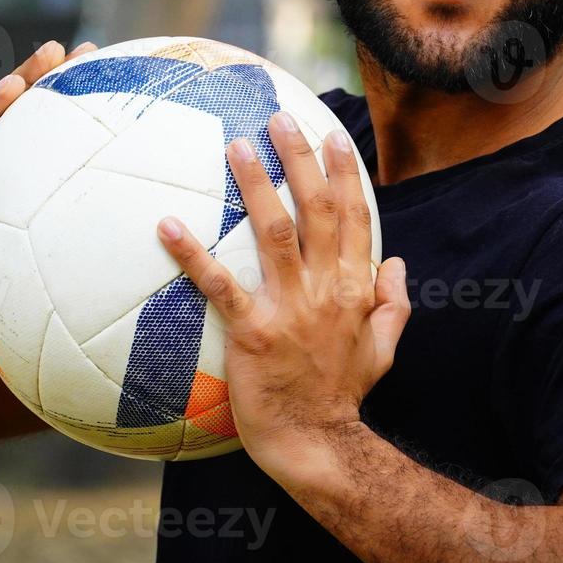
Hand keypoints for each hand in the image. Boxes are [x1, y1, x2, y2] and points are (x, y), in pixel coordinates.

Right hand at [0, 39, 97, 342]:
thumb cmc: (26, 272)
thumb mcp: (63, 237)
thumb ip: (92, 211)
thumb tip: (155, 192)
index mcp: (16, 163)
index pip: (36, 110)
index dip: (58, 77)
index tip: (88, 49)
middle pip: (4, 109)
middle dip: (27, 75)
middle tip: (52, 51)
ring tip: (12, 89)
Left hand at [156, 111, 409, 479]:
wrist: (316, 443)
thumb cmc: (343, 395)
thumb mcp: (383, 349)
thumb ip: (392, 303)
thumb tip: (394, 263)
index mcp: (355, 289)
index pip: (355, 218)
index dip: (345, 174)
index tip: (333, 137)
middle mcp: (326, 289)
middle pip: (316, 210)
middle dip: (300, 159)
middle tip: (278, 119)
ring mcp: (289, 309)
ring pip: (274, 233)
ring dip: (255, 185)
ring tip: (235, 146)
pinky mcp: (252, 332)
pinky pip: (220, 286)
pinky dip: (193, 253)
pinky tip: (168, 225)